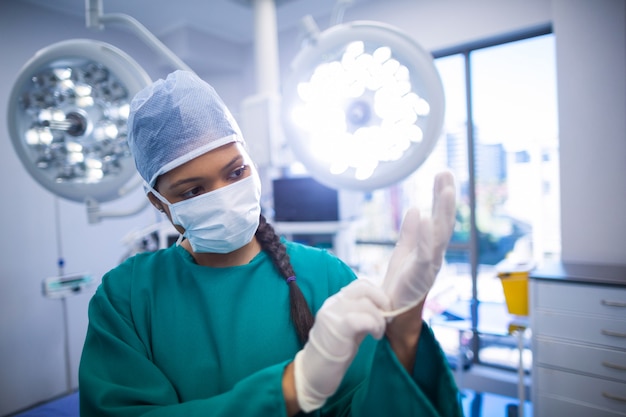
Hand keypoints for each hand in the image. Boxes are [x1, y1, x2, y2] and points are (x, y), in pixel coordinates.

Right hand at [293, 279, 389, 411]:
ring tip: (378, 333)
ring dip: (379, 319)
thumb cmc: (334, 353)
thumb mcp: (349, 328)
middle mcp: (332, 303)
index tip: (384, 310)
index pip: (360, 284)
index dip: (377, 294)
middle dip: (382, 301)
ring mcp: (332, 314)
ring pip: (366, 304)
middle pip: (364, 288)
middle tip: (387, 318)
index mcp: (335, 302)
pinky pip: (362, 319)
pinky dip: (374, 326)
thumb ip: (361, 314)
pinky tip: (375, 336)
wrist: (313, 373)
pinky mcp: (336, 328)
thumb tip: (384, 308)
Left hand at [381, 171, 455, 316]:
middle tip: (447, 173)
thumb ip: (411, 232)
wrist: (392, 311)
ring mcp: (429, 263)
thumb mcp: (404, 251)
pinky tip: (426, 216)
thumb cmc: (400, 283)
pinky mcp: (420, 274)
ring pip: (440, 233)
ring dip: (443, 211)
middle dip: (445, 197)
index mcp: (430, 246)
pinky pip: (425, 251)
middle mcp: (435, 253)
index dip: (441, 196)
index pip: (439, 216)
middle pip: (444, 220)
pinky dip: (426, 234)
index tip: (443, 174)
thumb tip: (417, 209)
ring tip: (446, 189)